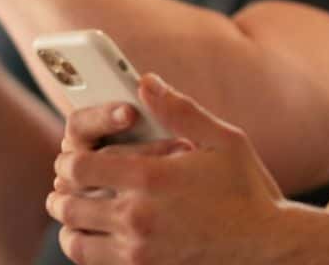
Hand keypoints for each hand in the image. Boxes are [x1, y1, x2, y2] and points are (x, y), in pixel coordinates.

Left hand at [48, 74, 284, 264]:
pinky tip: (94, 232)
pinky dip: (82, 245)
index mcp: (152, 177)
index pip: (79, 166)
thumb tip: (145, 82)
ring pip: (73, 236)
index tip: (71, 157)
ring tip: (76, 207)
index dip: (67, 160)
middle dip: (62, 189)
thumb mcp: (224, 140)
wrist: (266, 245)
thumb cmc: (247, 189)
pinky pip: (90, 260)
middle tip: (67, 182)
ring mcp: (138, 248)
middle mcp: (137, 215)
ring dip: (69, 219)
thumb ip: (180, 110)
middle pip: (67, 202)